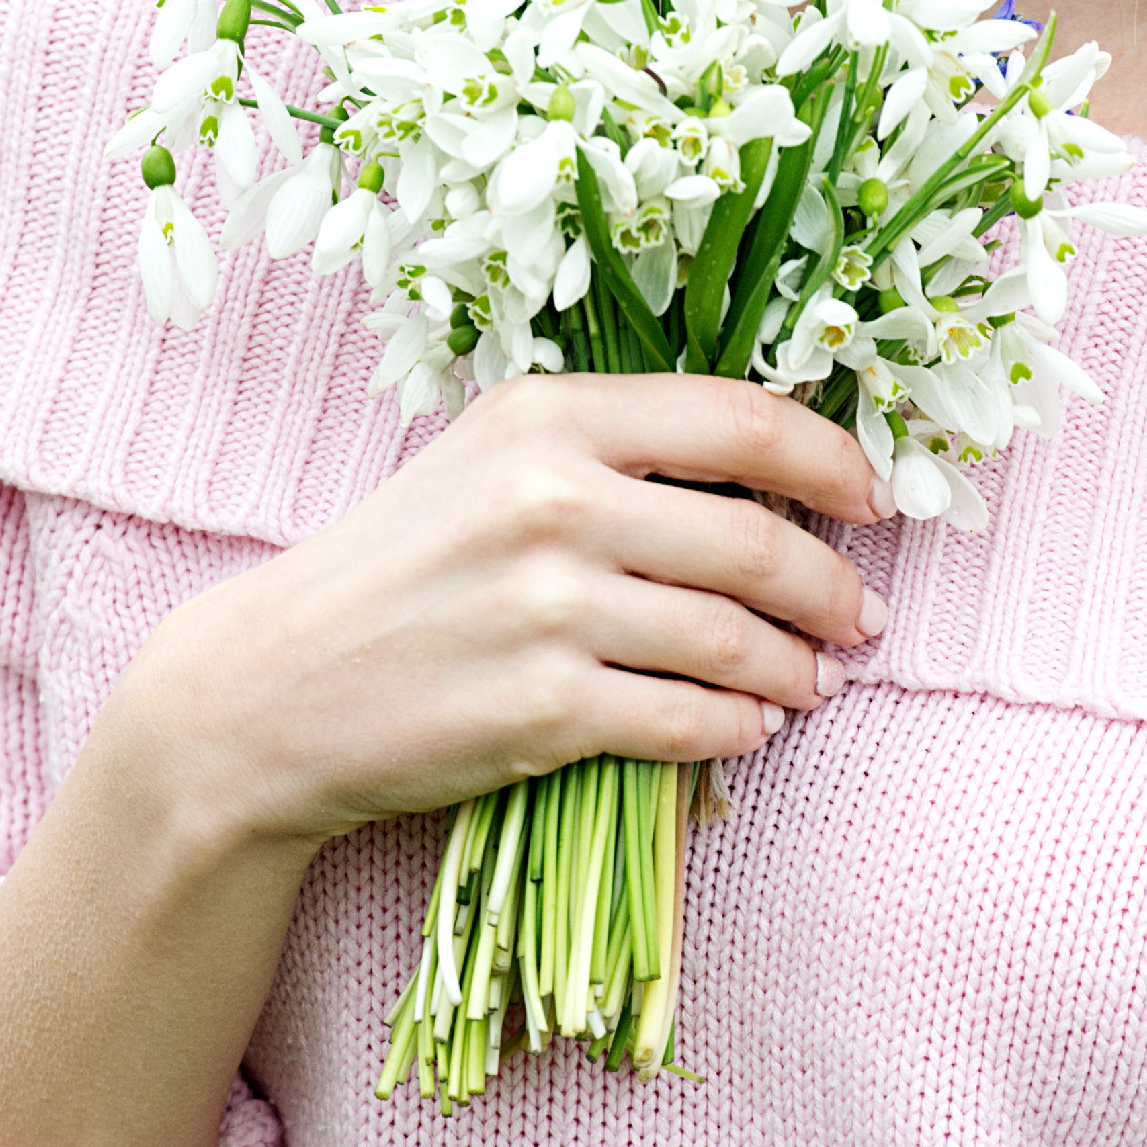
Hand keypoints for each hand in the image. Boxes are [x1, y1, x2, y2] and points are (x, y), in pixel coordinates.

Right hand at [118, 371, 885, 866]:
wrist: (272, 686)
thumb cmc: (398, 567)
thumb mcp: (491, 464)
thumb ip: (616, 454)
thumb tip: (773, 479)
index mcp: (547, 418)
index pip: (741, 419)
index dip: (833, 459)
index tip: (874, 498)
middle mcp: (550, 500)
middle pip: (758, 538)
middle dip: (832, 587)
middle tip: (862, 618)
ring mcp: (546, 608)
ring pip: (734, 638)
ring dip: (797, 668)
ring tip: (814, 680)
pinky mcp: (540, 709)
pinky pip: (687, 721)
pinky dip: (738, 728)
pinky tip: (750, 728)